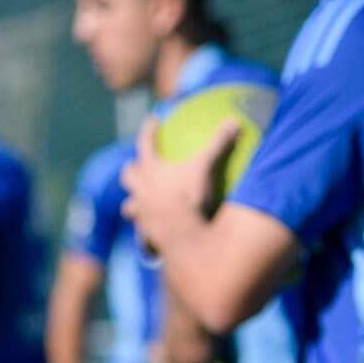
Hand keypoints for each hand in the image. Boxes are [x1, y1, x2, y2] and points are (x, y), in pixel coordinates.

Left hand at [122, 117, 238, 254]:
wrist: (182, 235)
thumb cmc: (190, 198)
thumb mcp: (205, 167)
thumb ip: (218, 144)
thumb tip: (235, 120)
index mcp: (151, 170)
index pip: (145, 143)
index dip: (148, 130)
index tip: (152, 120)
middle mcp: (140, 190)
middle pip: (129, 176)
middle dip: (131, 171)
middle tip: (136, 167)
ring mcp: (142, 214)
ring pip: (130, 207)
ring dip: (135, 205)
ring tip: (142, 206)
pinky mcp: (146, 235)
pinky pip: (144, 238)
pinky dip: (148, 239)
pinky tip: (154, 242)